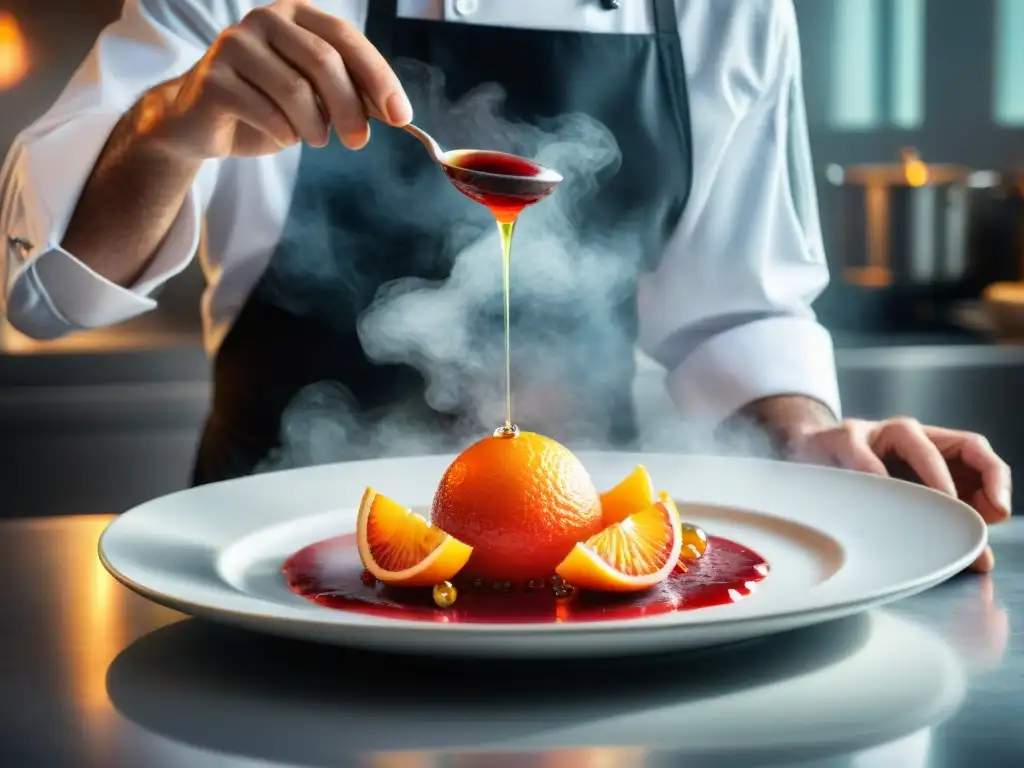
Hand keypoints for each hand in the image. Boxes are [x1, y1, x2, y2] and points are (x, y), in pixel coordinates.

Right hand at [145, 0, 411, 158]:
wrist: (200, 121)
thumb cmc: (267, 104)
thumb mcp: (315, 96)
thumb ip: (350, 94)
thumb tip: (394, 112)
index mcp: (295, 14)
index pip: (345, 38)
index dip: (378, 77)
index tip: (401, 117)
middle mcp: (264, 19)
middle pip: (323, 61)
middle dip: (350, 107)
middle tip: (359, 141)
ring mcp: (234, 45)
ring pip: (295, 90)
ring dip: (315, 126)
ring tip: (314, 139)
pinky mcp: (213, 78)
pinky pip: (265, 112)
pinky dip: (284, 133)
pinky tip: (282, 136)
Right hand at [790, 418, 1011, 571]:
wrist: (801, 452)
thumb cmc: (855, 478)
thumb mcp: (902, 494)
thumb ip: (941, 521)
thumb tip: (980, 560)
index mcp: (929, 446)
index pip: (976, 450)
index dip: (995, 478)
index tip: (998, 512)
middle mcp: (908, 433)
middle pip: (958, 444)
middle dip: (968, 488)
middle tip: (967, 521)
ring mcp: (875, 431)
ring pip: (913, 441)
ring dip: (931, 476)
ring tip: (936, 504)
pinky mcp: (841, 438)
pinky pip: (862, 457)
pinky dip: (875, 475)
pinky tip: (879, 498)